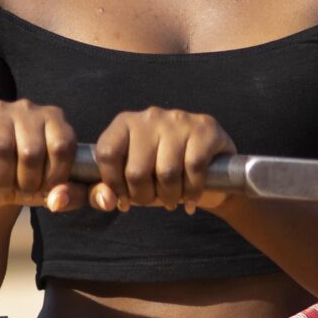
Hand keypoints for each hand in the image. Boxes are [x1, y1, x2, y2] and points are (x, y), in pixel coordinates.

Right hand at [0, 101, 90, 212]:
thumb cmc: (24, 177)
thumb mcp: (47, 188)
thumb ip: (62, 196)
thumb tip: (58, 200)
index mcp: (54, 120)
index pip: (62, 146)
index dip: (55, 174)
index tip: (46, 188)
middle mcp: (28, 109)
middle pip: (30, 151)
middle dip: (27, 181)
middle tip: (22, 189)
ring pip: (1, 147)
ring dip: (2, 177)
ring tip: (4, 186)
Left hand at [92, 108, 237, 213]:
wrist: (213, 169)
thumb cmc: (161, 176)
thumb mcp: (129, 183)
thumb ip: (104, 192)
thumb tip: (106, 201)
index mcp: (125, 123)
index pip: (107, 154)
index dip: (113, 184)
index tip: (124, 199)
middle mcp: (150, 116)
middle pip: (137, 170)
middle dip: (144, 197)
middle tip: (153, 201)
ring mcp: (179, 119)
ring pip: (167, 172)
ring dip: (170, 197)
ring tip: (173, 200)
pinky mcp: (205, 128)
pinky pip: (194, 168)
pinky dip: (192, 192)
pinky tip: (191, 198)